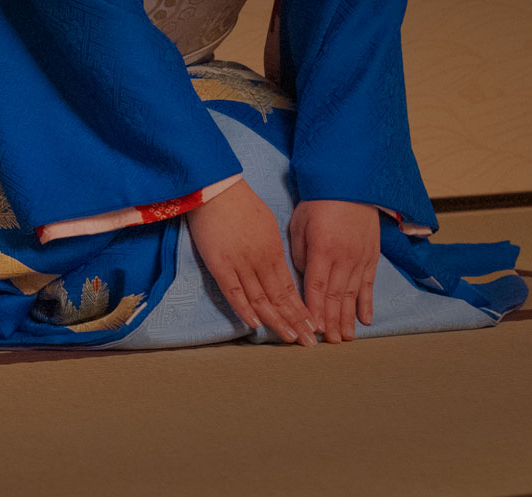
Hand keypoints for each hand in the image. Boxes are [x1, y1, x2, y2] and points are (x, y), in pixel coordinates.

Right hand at [186, 179, 317, 345]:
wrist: (217, 189)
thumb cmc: (240, 203)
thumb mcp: (266, 224)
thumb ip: (272, 247)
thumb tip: (277, 264)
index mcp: (273, 251)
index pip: (291, 287)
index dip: (302, 308)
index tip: (313, 325)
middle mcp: (261, 260)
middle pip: (281, 297)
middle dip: (296, 321)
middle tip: (310, 342)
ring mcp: (241, 263)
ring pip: (262, 298)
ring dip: (276, 320)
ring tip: (289, 339)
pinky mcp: (220, 264)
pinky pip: (234, 291)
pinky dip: (245, 309)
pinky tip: (255, 324)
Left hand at [290, 200, 380, 342]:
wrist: (351, 184)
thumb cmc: (319, 203)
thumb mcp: (300, 224)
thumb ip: (299, 253)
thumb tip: (301, 278)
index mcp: (323, 250)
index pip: (316, 288)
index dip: (314, 311)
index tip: (312, 330)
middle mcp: (344, 258)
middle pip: (336, 297)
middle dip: (332, 322)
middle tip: (330, 343)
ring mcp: (360, 258)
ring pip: (353, 295)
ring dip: (348, 318)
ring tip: (346, 339)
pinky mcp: (371, 256)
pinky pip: (369, 284)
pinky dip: (367, 303)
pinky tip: (366, 320)